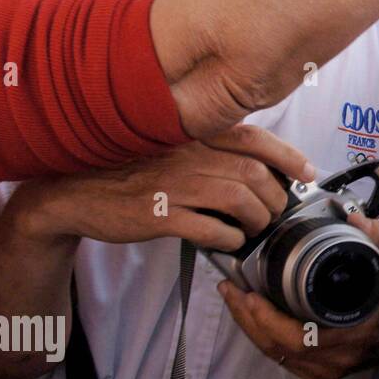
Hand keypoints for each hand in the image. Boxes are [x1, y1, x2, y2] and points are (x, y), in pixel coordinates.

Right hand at [17, 125, 314, 247]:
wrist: (72, 192)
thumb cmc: (128, 172)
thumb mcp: (170, 149)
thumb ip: (209, 151)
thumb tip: (259, 170)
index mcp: (192, 135)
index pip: (254, 138)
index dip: (288, 157)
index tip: (307, 173)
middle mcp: (187, 154)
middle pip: (254, 175)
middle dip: (275, 199)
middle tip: (275, 213)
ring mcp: (173, 184)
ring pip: (239, 202)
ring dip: (257, 221)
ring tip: (254, 230)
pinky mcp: (159, 216)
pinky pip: (211, 230)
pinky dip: (230, 240)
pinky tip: (229, 243)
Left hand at [218, 211, 378, 378]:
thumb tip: (353, 217)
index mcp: (351, 338)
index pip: (299, 339)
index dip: (268, 321)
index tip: (250, 295)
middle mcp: (334, 361)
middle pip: (277, 348)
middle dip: (248, 319)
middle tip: (232, 289)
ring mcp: (324, 371)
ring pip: (275, 354)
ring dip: (250, 327)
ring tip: (235, 297)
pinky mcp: (317, 371)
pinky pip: (281, 357)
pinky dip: (262, 336)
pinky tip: (251, 315)